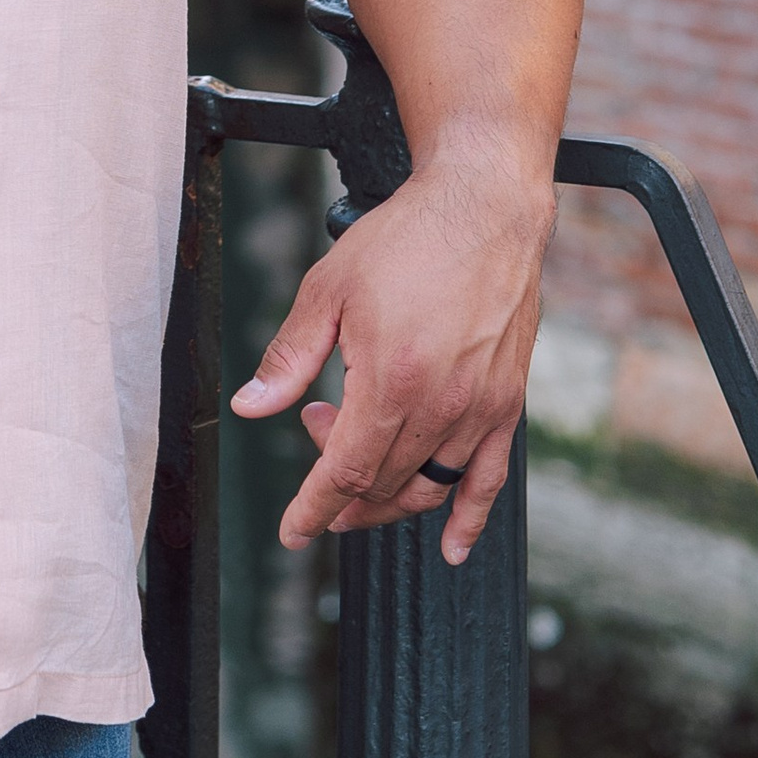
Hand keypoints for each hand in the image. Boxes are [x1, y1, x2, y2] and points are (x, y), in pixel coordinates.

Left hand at [233, 150, 557, 565]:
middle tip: (317, 427)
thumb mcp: (327, 289)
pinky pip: (489, 478)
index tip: (293, 532)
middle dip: (341, 482)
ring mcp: (480, 409)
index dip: (314, 508)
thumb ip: (289, 357)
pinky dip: (469, 518)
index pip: (346, 472)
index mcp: (390, 381)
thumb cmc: (405, 240)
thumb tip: (251, 407)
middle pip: (384, 483)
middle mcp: (441, 405)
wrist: (484, 209)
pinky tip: (453, 547)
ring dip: (387, 497)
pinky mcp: (507, 403)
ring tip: (356, 462)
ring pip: (428, 486)